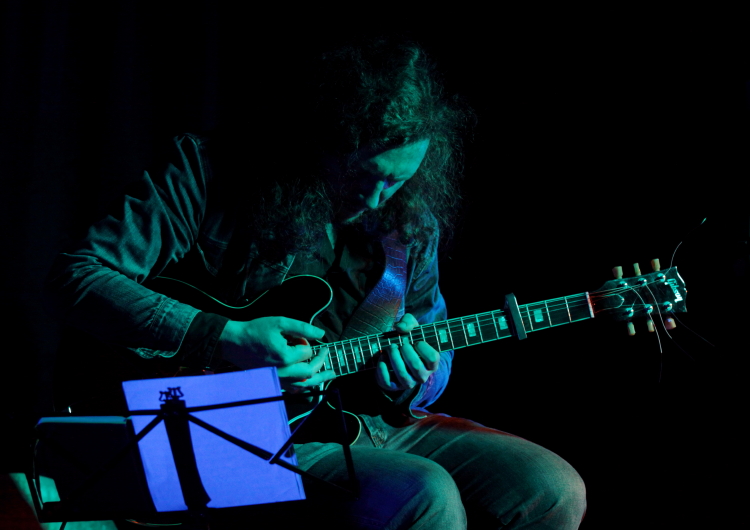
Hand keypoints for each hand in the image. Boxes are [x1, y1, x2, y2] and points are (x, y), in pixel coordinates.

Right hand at [219, 317, 334, 390]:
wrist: (234, 342)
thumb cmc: (255, 330)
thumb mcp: (280, 322)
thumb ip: (302, 328)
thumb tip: (321, 334)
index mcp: (285, 357)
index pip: (307, 351)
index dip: (306, 342)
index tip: (299, 336)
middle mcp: (283, 372)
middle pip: (310, 372)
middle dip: (321, 362)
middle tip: (326, 353)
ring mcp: (278, 379)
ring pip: (304, 384)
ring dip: (319, 378)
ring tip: (331, 374)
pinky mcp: (273, 380)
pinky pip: (292, 389)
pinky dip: (304, 386)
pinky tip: (310, 383)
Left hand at [375, 313, 439, 391]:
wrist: (394, 354)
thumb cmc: (408, 339)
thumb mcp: (411, 327)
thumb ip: (408, 322)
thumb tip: (400, 327)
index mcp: (432, 364)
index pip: (433, 358)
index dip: (424, 348)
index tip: (416, 341)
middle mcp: (422, 376)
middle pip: (416, 366)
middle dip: (405, 351)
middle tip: (399, 343)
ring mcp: (408, 383)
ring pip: (403, 375)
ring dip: (394, 358)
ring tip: (390, 347)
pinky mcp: (393, 386)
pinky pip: (388, 381)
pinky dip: (383, 367)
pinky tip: (382, 357)